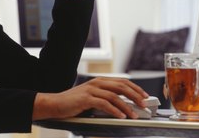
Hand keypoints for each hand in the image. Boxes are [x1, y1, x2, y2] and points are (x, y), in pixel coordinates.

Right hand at [33, 77, 148, 119]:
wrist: (55, 104)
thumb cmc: (74, 103)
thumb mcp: (92, 98)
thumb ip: (105, 98)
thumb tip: (123, 106)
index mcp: (100, 81)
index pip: (122, 82)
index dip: (135, 88)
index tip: (144, 95)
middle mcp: (97, 83)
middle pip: (121, 86)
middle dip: (135, 95)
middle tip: (144, 103)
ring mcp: (91, 90)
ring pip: (115, 96)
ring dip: (127, 106)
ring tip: (134, 114)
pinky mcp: (86, 98)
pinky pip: (104, 104)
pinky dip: (115, 110)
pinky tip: (121, 116)